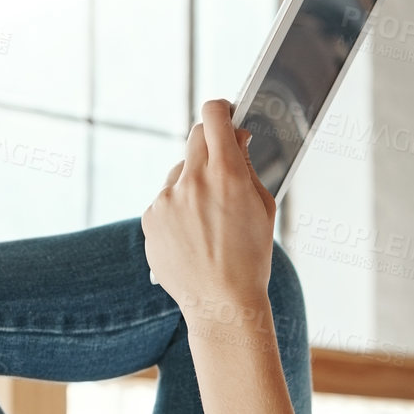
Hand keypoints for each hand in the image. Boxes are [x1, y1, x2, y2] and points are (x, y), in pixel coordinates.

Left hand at [141, 99, 274, 319]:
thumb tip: (236, 137)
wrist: (221, 303)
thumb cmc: (250, 258)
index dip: (221, 110)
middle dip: (211, 146)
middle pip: (195, 138)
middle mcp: (192, 182)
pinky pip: (165, 201)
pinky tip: (192, 237)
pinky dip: (177, 211)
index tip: (227, 115)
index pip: (214, 116)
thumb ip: (248, 166)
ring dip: (193, 185)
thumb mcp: (264, 208)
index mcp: (227, 175)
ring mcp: (166, 200)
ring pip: (180, 173)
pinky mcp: (149, 218)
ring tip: (208, 223)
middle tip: (223, 169)